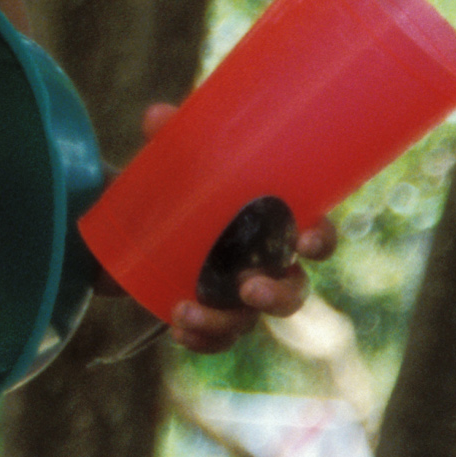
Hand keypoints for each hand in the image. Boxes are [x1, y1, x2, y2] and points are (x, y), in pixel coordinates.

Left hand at [153, 104, 339, 350]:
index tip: (309, 239)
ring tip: (186, 312)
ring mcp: (238, 294)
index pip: (317, 237)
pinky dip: (201, 339)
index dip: (322, 241)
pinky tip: (178, 330)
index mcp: (275, 224)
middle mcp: (267, 264)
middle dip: (278, 295)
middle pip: (294, 292)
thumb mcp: (176, 159)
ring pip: (251, 322)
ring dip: (225, 322)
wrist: (133, 222)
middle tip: (248, 287)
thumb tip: (157, 117)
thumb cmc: (179, 184)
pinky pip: (217, 339)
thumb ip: (171, 137)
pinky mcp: (210, 314)